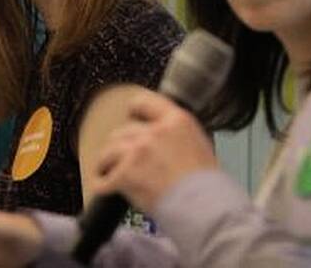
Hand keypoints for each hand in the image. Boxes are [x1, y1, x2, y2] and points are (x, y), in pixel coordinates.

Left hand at [92, 90, 217, 212]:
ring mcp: (137, 151)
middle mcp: (155, 131)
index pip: (143, 102)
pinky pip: (104, 179)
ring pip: (109, 151)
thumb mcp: (200, 145)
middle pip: (123, 131)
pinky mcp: (125, 174)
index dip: (134, 110)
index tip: (130, 116)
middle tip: (122, 154)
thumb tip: (167, 140)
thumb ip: (178, 136)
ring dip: (107, 161)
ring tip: (107, 170)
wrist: (204, 206)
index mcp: (176, 120)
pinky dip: (102, 184)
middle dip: (121, 144)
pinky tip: (104, 187)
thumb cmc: (208, 184)